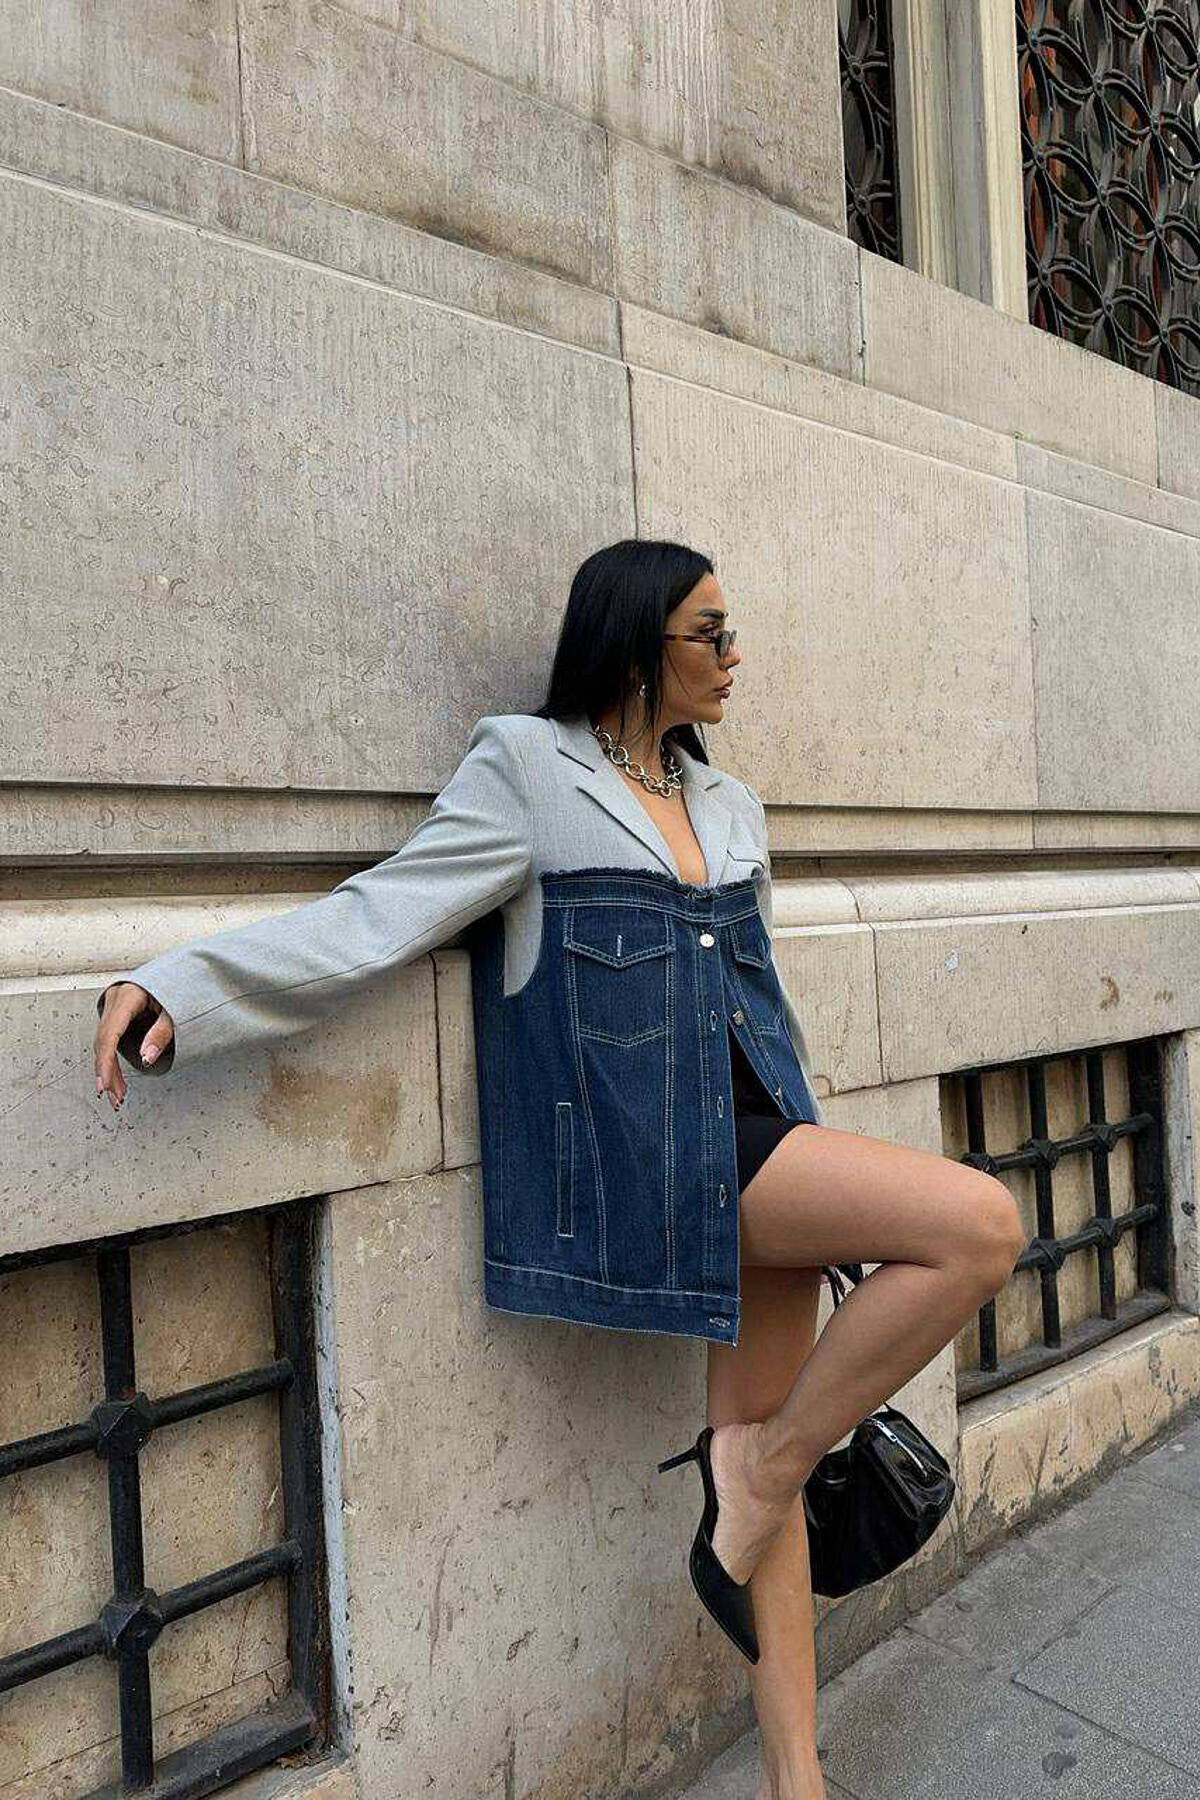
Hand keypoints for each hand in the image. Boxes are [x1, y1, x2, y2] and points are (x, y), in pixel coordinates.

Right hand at [94, 982, 175, 1109]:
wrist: (185, 974)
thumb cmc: (181, 988)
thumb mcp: (176, 1011)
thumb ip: (162, 1033)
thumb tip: (146, 1057)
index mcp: (127, 996)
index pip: (109, 1034)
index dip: (105, 1063)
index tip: (105, 1084)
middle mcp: (116, 999)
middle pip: (104, 1042)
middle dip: (107, 1072)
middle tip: (114, 1096)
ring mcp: (114, 1005)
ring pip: (104, 1043)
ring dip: (109, 1070)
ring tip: (117, 1094)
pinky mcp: (117, 1014)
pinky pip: (109, 1040)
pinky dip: (112, 1060)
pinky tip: (116, 1078)